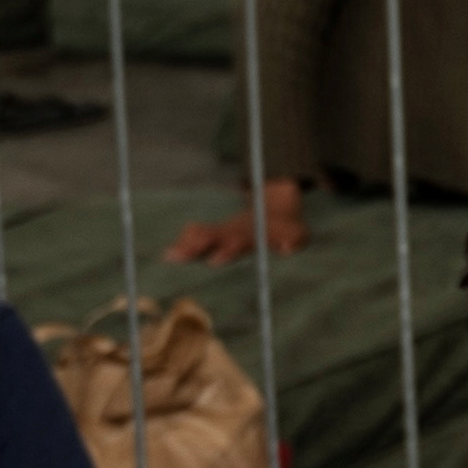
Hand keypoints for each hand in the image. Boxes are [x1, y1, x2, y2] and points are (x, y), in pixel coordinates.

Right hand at [167, 182, 315, 265]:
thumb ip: (295, 240)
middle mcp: (235, 231)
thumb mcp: (299, 234)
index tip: (215, 260)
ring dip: (186, 244)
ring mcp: (225, 230)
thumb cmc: (289, 230)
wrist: (278, 206)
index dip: (227, 250)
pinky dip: (184, 242)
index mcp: (253, 233)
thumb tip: (287, 247)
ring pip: (202, 234)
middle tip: (178, 256)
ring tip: (168, 256)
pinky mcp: (218, 233)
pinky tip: (169, 253)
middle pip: (213, 237)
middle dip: (197, 246)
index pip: (238, 241)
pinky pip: (198, 234)